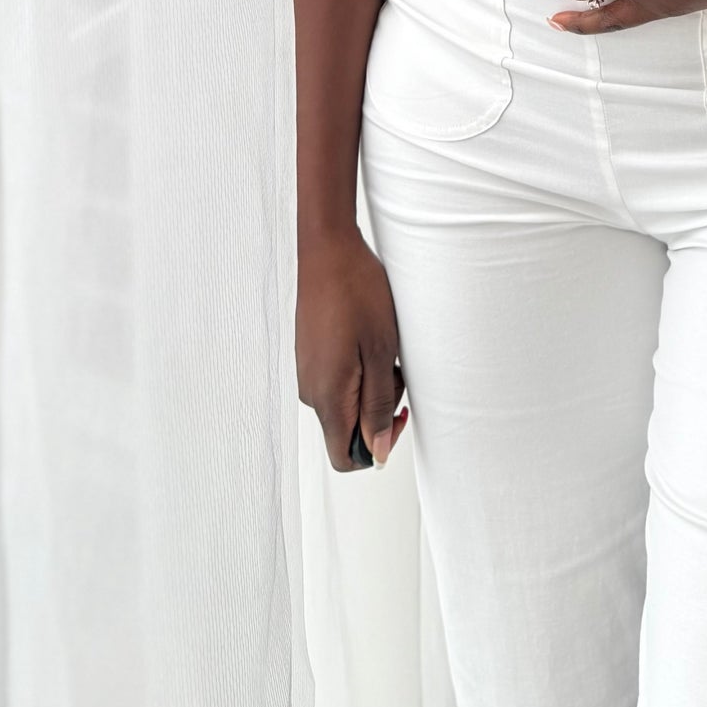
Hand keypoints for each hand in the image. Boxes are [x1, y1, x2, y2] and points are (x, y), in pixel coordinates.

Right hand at [296, 226, 408, 471]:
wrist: (328, 250)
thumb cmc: (356, 292)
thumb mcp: (381, 352)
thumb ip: (378, 407)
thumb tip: (377, 453)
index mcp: (327, 396)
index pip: (345, 457)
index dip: (377, 447)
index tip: (398, 412)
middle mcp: (311, 391)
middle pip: (346, 431)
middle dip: (378, 411)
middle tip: (396, 371)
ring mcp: (308, 372)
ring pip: (344, 405)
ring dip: (371, 388)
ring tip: (384, 348)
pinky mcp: (310, 356)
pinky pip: (337, 382)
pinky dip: (359, 371)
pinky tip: (369, 340)